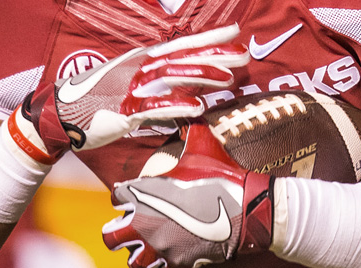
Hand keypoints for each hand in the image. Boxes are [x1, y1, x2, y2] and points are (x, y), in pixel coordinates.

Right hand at [9, 25, 248, 163]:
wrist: (59, 112)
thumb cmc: (99, 96)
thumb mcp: (131, 79)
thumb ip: (160, 78)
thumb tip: (193, 79)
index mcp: (144, 58)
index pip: (182, 43)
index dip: (210, 37)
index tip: (236, 30)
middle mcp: (140, 67)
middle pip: (182, 57)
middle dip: (214, 55)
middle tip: (243, 55)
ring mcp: (131, 88)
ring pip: (171, 77)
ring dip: (200, 77)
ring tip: (227, 79)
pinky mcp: (122, 110)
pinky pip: (152, 107)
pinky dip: (175, 106)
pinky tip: (197, 108)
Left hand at [102, 122, 273, 267]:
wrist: (249, 207)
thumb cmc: (223, 175)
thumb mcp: (203, 144)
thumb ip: (188, 127)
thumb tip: (187, 108)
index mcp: (144, 193)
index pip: (117, 197)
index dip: (124, 195)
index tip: (132, 194)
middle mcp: (145, 222)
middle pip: (111, 236)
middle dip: (118, 230)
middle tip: (129, 224)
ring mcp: (161, 246)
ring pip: (133, 259)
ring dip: (137, 250)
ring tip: (147, 243)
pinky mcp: (178, 262)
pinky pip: (159, 267)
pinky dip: (162, 260)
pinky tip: (170, 250)